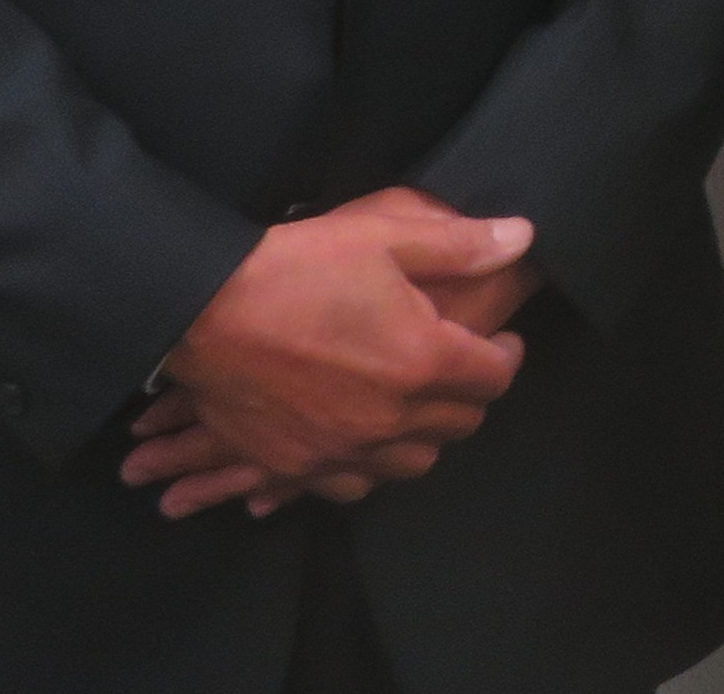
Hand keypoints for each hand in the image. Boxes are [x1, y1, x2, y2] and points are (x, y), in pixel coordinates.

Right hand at [121, 194, 533, 520]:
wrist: (201, 311)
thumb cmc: (297, 268)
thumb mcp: (383, 238)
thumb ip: (460, 244)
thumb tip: (523, 237)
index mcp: (423, 362)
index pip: (495, 378)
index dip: (506, 357)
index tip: (501, 342)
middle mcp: (390, 418)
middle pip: (459, 424)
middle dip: (469, 395)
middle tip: (460, 368)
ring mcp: (342, 449)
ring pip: (413, 463)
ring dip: (425, 436)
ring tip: (415, 404)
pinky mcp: (297, 465)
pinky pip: (353, 485)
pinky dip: (367, 466)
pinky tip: (361, 439)